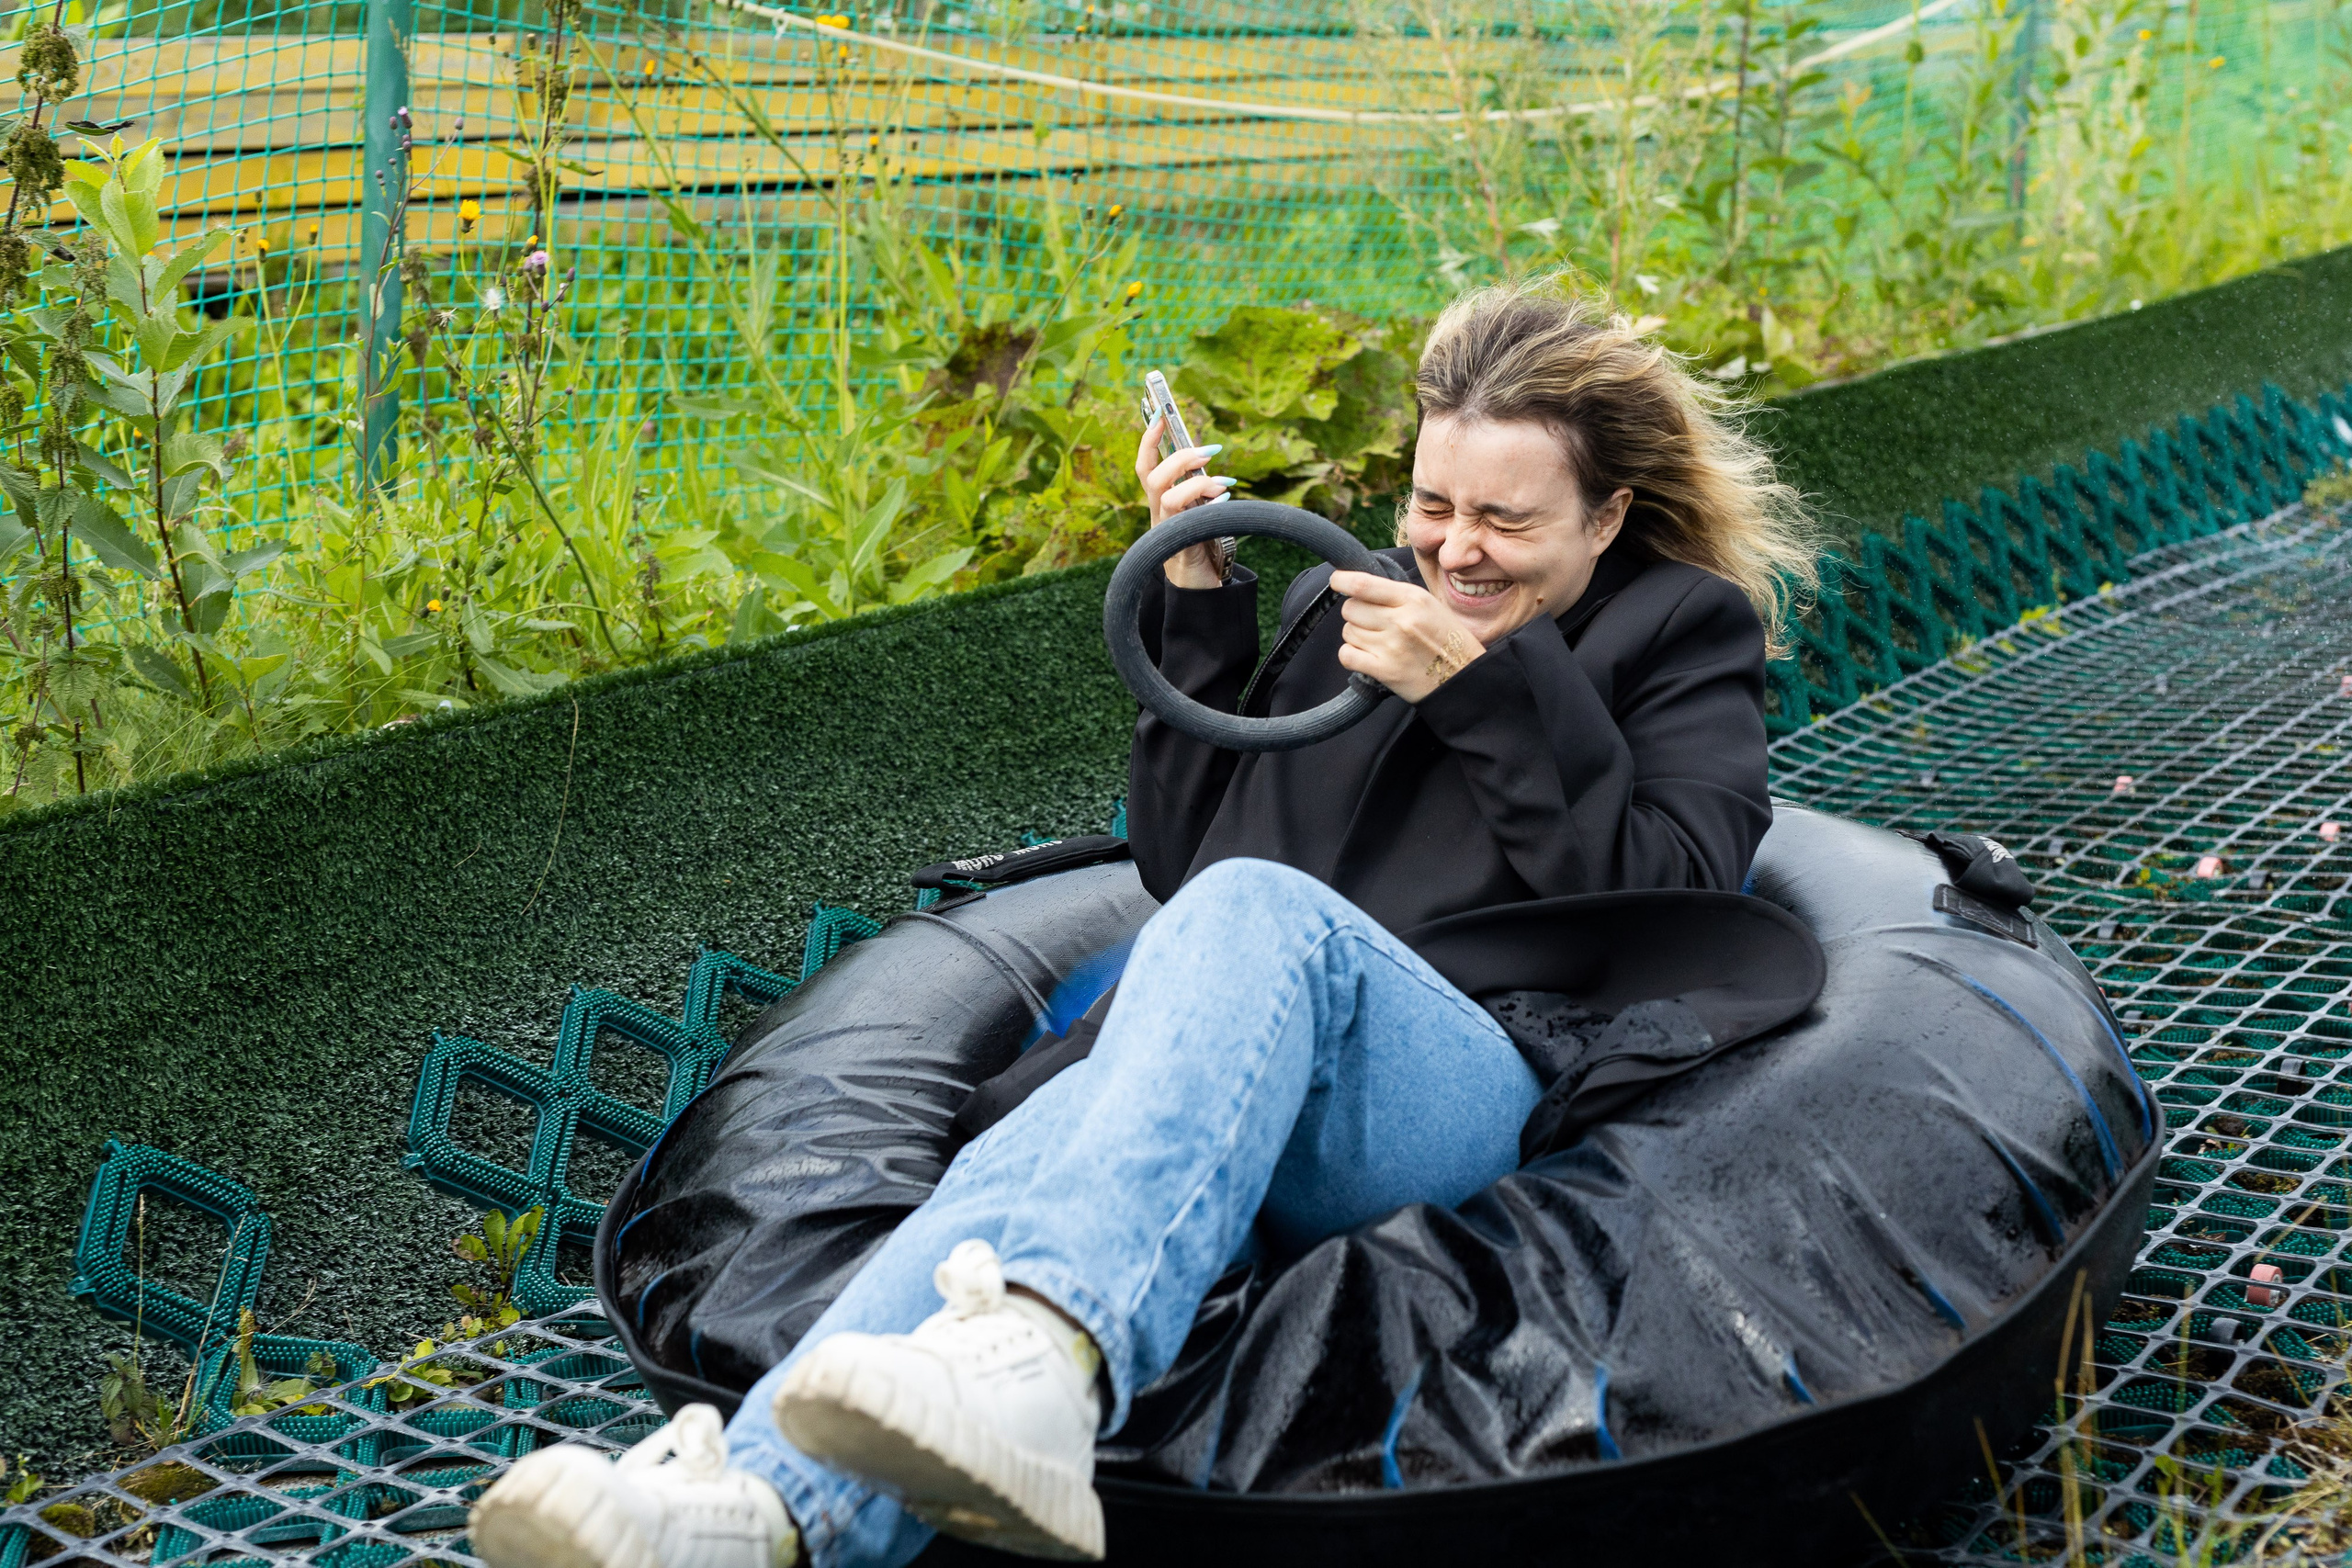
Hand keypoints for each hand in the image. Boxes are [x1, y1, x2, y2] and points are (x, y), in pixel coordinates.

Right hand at [1134, 415, 1233, 588]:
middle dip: (1180, 457)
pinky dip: (1207, 506)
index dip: (1148, 439)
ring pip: (1167, 497)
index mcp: (1159, 501)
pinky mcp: (1180, 546)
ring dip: (1197, 482)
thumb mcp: (1198, 509)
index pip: (1144, 465)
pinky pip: (1187, 520)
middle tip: (1211, 451)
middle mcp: (1157, 514)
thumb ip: (1200, 488)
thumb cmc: (1200, 545)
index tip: (1161, 414)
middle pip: (1153, 477)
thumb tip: (1210, 459)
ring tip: (1222, 482)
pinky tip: (1225, 502)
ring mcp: (1166, 531)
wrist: (1197, 588)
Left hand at [1329, 569, 1482, 702]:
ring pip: (1348, 632)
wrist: (1464, 677)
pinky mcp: (1385, 671)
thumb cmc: (1446, 639)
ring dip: (1356, 635)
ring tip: (1377, 641)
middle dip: (1355, 614)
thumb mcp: (1429, 605)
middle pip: (1350, 608)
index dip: (1342, 581)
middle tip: (1372, 622)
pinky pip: (1347, 655)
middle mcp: (1400, 620)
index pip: (1362, 584)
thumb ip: (1396, 595)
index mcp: (1412, 599)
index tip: (1337, 581)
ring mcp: (1391, 647)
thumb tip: (1358, 588)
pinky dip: (1351, 655)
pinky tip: (1367, 656)